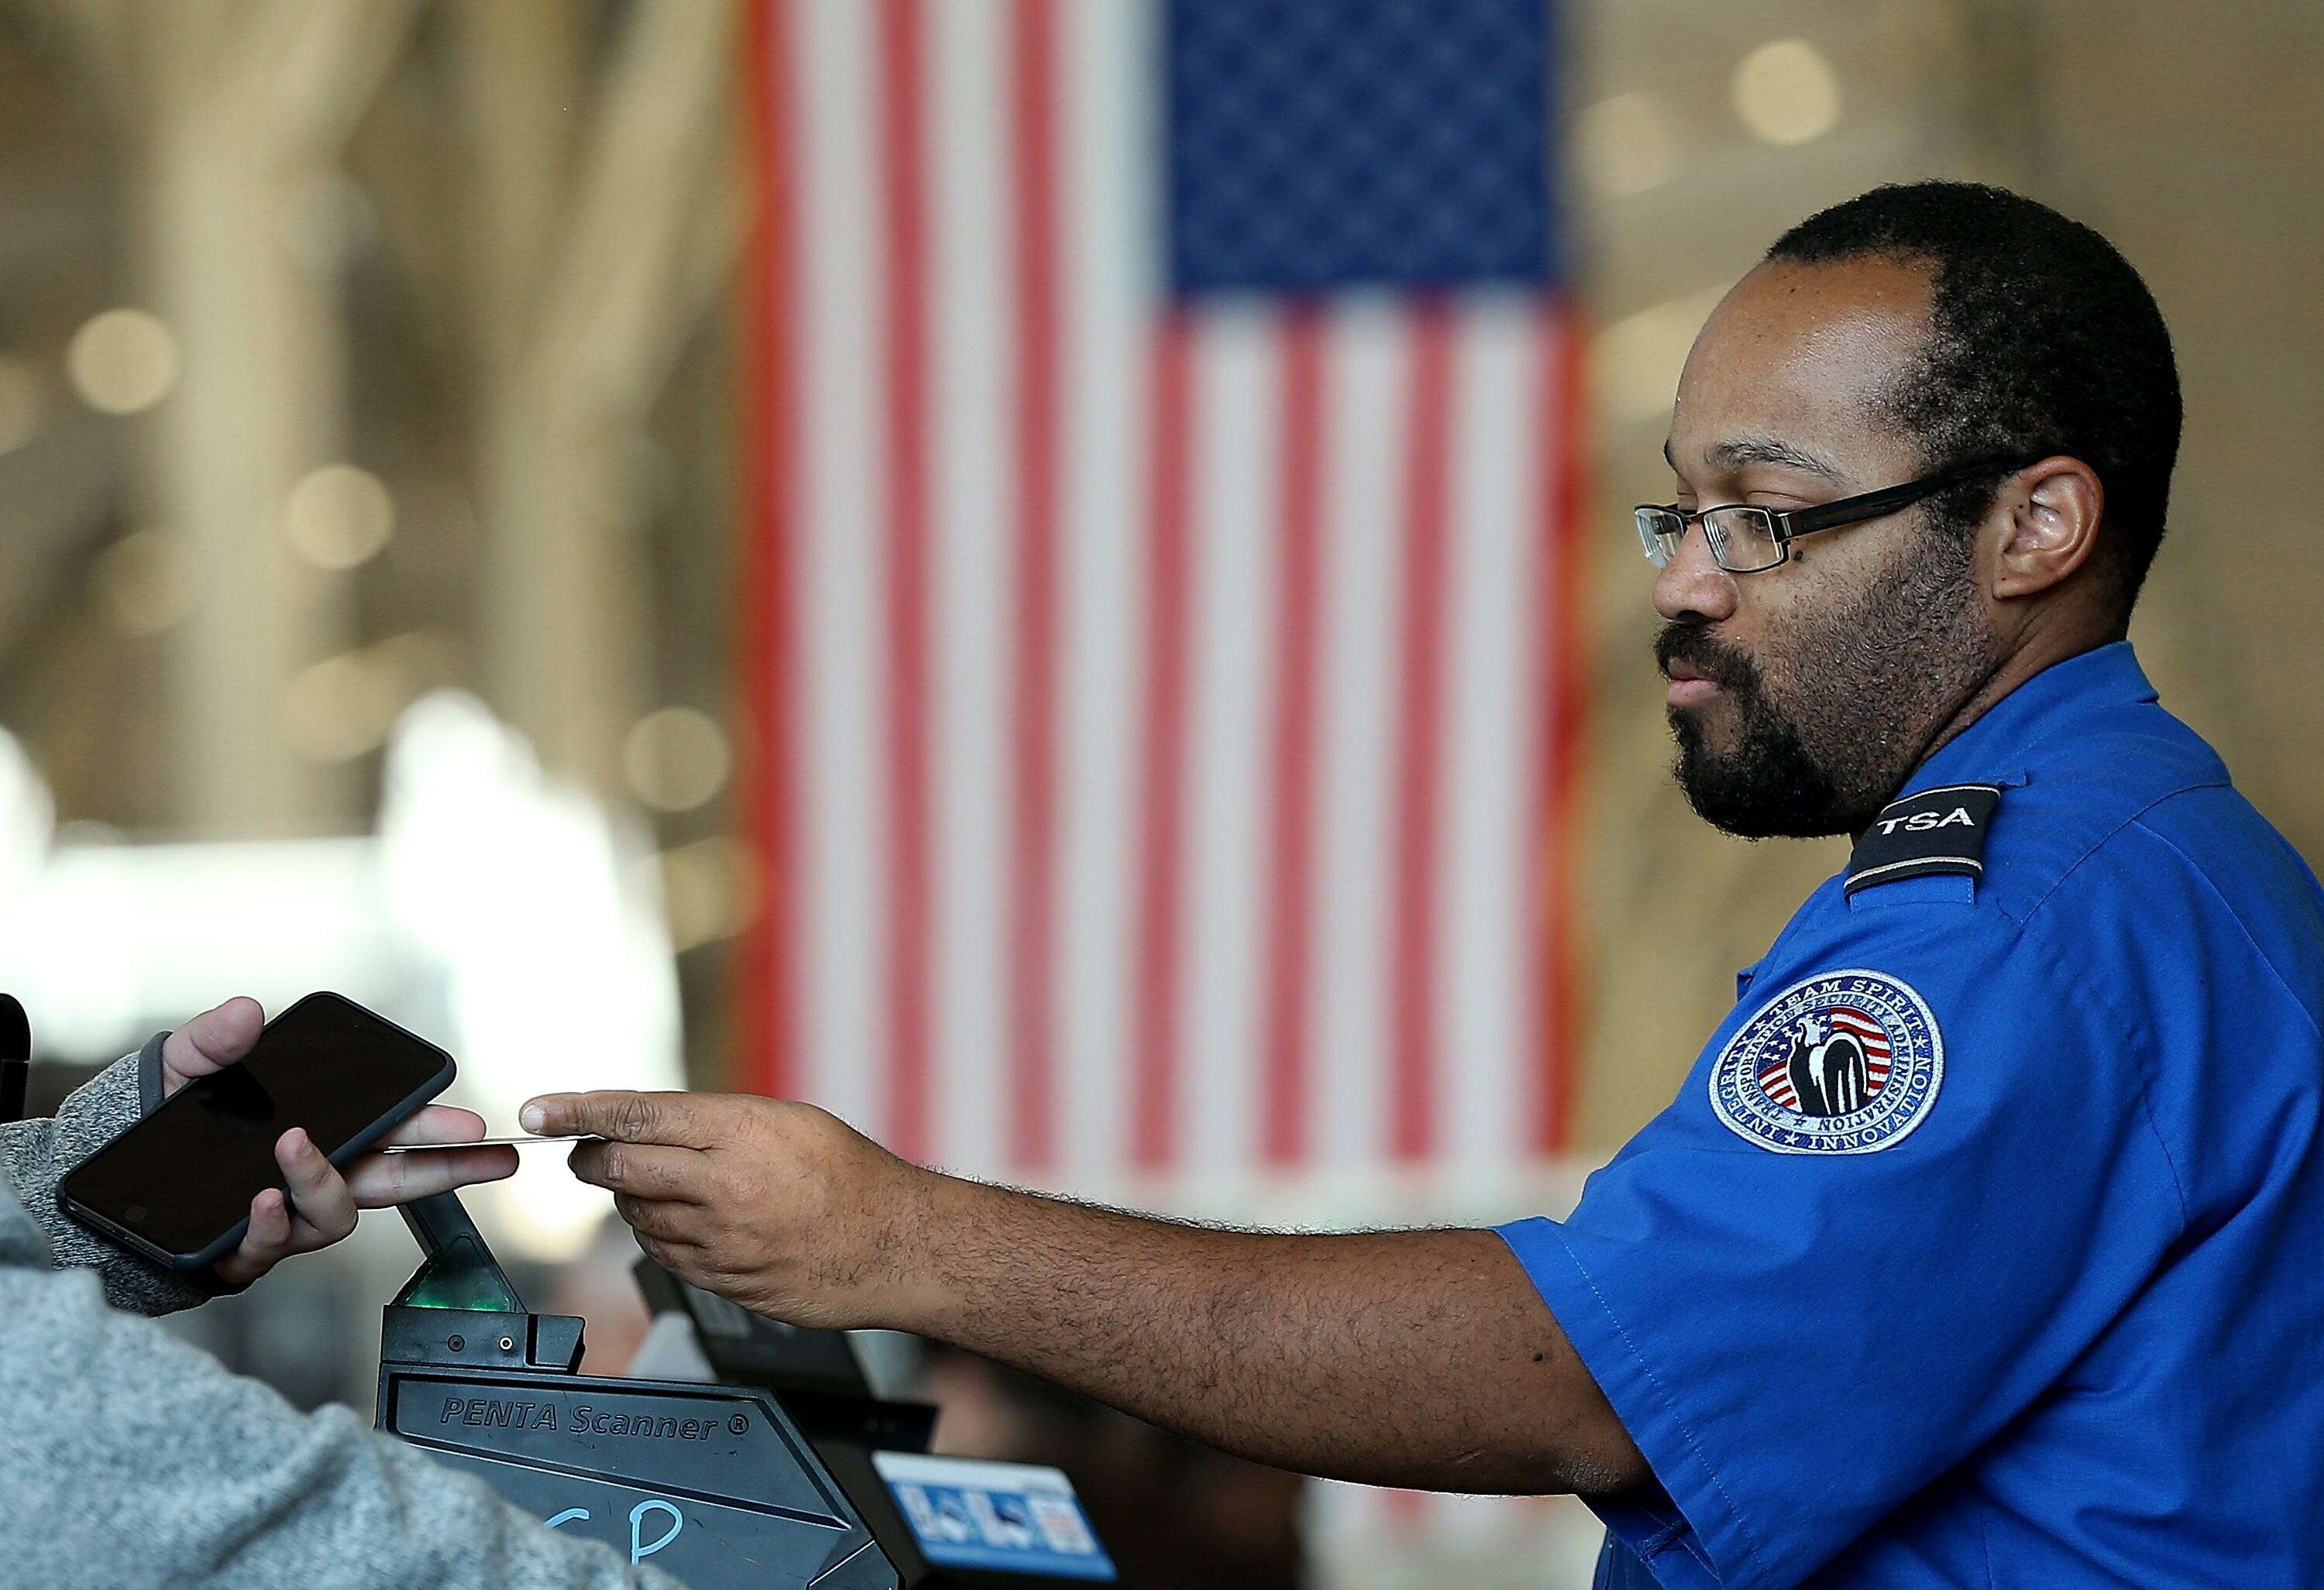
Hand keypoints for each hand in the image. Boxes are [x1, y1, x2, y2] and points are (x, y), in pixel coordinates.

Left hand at [162, 998, 520, 1287]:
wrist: (101, 1177)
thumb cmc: (157, 1119)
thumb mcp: (184, 1066)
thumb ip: (215, 1039)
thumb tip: (247, 1012)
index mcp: (321, 1132)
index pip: (394, 1132)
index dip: (438, 1132)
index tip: (472, 1126)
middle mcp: (314, 1178)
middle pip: (396, 1180)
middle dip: (448, 1169)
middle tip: (486, 1155)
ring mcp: (284, 1218)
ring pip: (333, 1216)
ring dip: (321, 1182)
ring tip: (292, 1149)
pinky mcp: (242, 1251)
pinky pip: (270, 1248)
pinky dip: (270, 1225)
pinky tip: (260, 1200)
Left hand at [519, 1089, 939, 1329]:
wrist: (897, 1247)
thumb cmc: (851, 1176)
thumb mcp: (787, 1121)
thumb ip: (714, 1122)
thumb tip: (645, 1125)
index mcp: (741, 1131)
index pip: (636, 1115)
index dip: (578, 1110)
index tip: (538, 1110)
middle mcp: (724, 1185)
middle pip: (620, 1168)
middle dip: (590, 1158)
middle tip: (584, 1152)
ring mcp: (721, 1241)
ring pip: (636, 1216)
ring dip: (631, 1199)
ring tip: (666, 1186)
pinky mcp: (724, 1282)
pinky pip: (664, 1254)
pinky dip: (660, 1234)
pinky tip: (686, 1222)